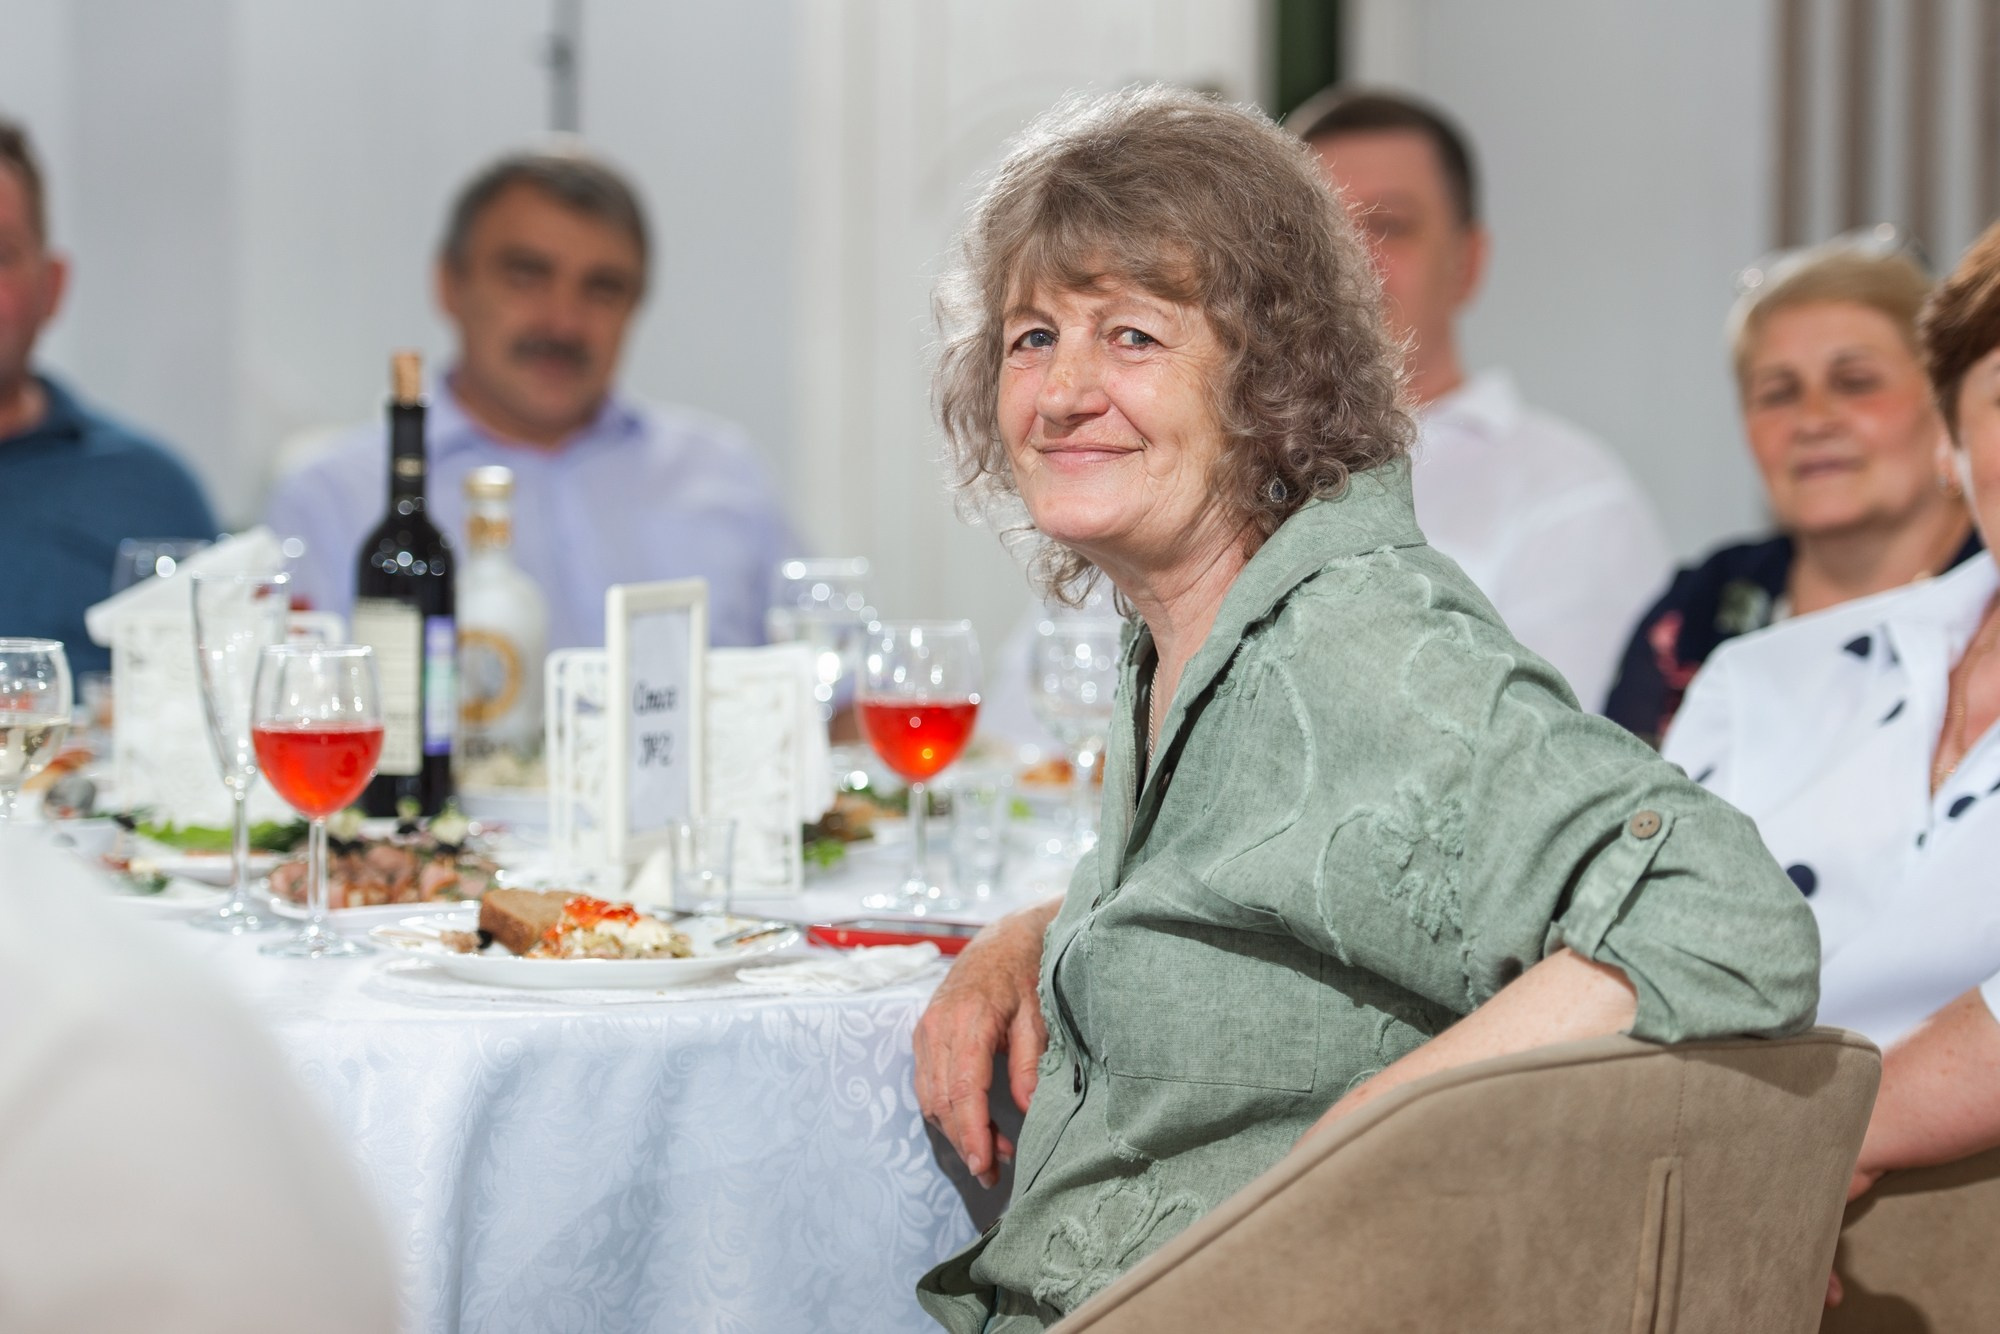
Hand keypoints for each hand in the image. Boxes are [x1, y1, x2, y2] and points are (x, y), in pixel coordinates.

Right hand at [913, 898, 1057, 1187]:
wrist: (1003, 936)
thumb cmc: (1026, 972)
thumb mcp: (1038, 1015)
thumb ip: (1030, 1063)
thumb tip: (1027, 1110)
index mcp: (967, 1021)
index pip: (963, 1091)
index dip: (972, 1134)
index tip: (985, 1166)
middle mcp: (936, 1027)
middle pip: (942, 1101)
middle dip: (964, 1142)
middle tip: (994, 1173)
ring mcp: (925, 1030)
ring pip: (929, 1097)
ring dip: (954, 1130)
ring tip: (990, 1152)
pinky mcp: (923, 1034)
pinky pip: (926, 1083)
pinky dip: (945, 1110)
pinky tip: (972, 1124)